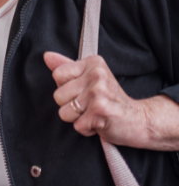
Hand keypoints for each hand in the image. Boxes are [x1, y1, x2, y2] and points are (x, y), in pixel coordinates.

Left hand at [44, 52, 178, 150]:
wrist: (139, 120)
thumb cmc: (110, 100)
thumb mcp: (90, 79)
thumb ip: (67, 67)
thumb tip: (46, 56)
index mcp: (93, 63)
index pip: (58, 75)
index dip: (66, 88)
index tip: (83, 91)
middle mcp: (97, 75)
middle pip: (58, 95)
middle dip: (70, 106)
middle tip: (90, 105)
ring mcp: (99, 92)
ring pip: (64, 112)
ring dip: (78, 119)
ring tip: (93, 114)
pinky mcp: (101, 111)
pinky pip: (77, 126)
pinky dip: (87, 129)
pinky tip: (99, 122)